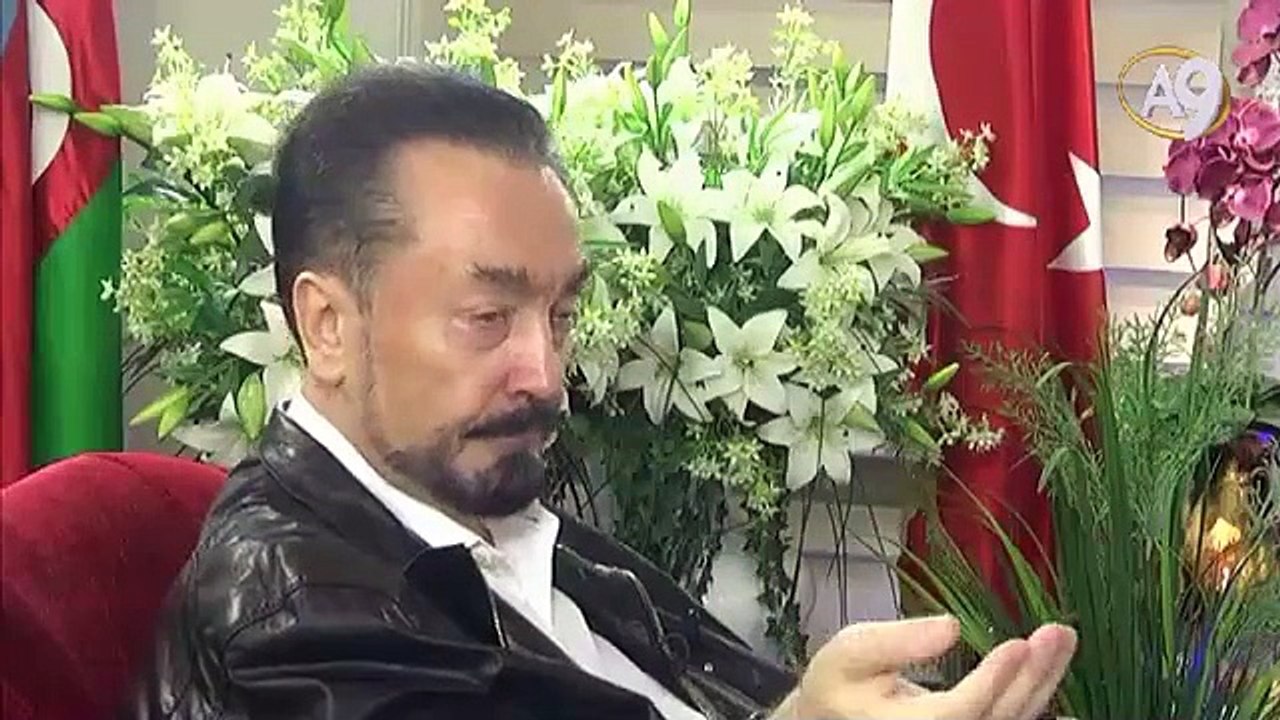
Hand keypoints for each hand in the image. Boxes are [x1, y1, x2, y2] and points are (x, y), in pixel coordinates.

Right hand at [776, 616, 1076, 719]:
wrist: (835, 717)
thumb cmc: (840, 682)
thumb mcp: (851, 651)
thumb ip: (894, 641)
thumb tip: (950, 627)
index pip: (955, 714)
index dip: (990, 683)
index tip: (1017, 643)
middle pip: (996, 719)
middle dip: (1030, 675)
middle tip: (1056, 632)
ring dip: (1041, 680)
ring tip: (1061, 637)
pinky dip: (1038, 698)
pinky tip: (1053, 672)